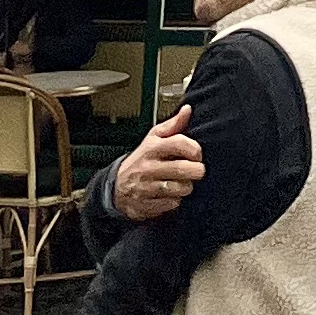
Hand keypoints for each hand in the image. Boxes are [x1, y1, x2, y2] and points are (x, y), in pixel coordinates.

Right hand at [113, 105, 204, 220]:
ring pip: (177, 188)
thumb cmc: (142, 159)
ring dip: (187, 187)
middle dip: (196, 171)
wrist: (117, 184)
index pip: (179, 143)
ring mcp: (145, 187)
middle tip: (197, 171)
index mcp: (152, 147)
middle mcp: (147, 167)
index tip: (198, 155)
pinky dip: (176, 201)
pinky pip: (170, 205)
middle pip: (181, 169)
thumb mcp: (154, 137)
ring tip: (186, 183)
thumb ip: (173, 124)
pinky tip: (174, 195)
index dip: (195, 149)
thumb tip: (188, 109)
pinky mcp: (144, 205)